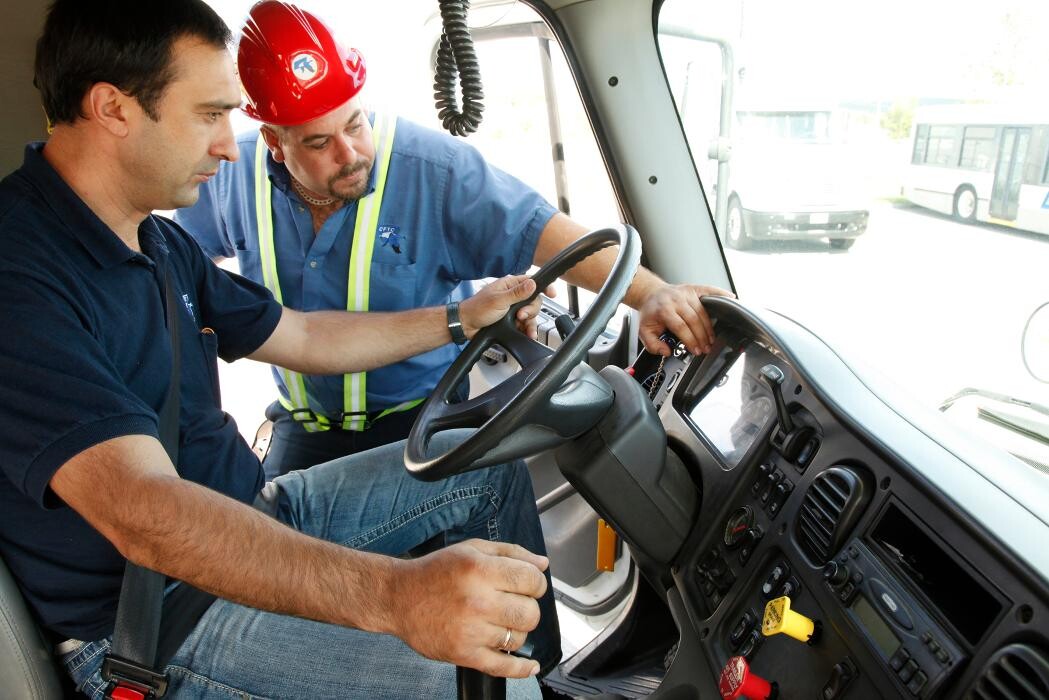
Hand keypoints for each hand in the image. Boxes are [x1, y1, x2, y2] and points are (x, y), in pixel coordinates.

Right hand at [386, 539, 548, 677]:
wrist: (398, 597)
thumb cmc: (435, 571)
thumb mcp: (472, 549)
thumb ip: (511, 552)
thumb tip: (542, 564)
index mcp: (480, 569)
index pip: (532, 580)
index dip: (536, 583)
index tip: (529, 585)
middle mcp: (477, 600)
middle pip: (530, 612)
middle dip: (528, 607)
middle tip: (513, 603)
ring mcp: (470, 630)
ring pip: (519, 638)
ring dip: (516, 631)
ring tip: (499, 622)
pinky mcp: (463, 653)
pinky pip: (503, 667)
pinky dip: (522, 669)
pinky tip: (530, 665)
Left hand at [459, 275, 537, 339]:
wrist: (467, 326)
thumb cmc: (478, 309)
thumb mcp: (499, 300)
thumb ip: (517, 293)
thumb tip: (532, 284)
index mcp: (509, 285)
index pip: (531, 282)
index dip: (543, 287)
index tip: (551, 294)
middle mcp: (513, 296)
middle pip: (534, 301)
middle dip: (531, 310)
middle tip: (521, 315)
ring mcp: (513, 309)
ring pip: (531, 315)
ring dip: (530, 322)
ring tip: (523, 326)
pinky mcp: (512, 320)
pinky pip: (525, 325)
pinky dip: (527, 329)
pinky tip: (527, 334)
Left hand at [638, 283, 733, 355]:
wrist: (651, 294)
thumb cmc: (651, 313)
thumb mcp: (644, 331)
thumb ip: (652, 345)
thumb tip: (666, 351)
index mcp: (664, 310)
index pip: (680, 327)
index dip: (690, 340)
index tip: (696, 350)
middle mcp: (677, 299)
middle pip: (694, 320)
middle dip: (702, 337)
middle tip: (706, 348)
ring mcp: (687, 293)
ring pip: (703, 311)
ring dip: (710, 327)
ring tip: (711, 339)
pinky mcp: (695, 288)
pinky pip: (710, 291)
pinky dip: (722, 295)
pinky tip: (731, 300)